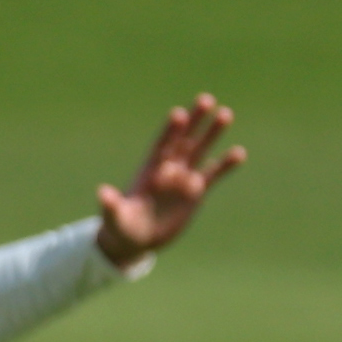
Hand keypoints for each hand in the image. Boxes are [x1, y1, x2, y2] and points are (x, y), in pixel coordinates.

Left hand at [95, 93, 244, 267]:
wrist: (136, 241)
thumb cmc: (120, 228)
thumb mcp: (114, 218)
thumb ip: (111, 205)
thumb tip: (101, 193)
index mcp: (148, 170)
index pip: (161, 145)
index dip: (169, 131)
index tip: (178, 114)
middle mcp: (168, 168)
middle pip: (183, 140)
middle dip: (194, 121)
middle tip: (206, 99)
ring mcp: (183, 178)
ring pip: (200, 151)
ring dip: (212, 133)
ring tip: (225, 114)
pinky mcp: (196, 192)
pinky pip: (213, 174)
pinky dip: (225, 164)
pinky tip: (239, 153)